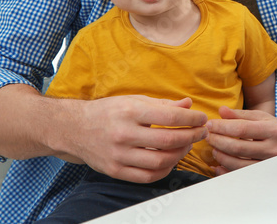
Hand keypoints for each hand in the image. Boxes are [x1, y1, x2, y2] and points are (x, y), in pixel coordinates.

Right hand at [61, 96, 206, 182]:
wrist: (75, 128)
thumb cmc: (108, 112)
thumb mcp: (134, 100)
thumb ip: (163, 104)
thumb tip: (188, 105)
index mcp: (130, 112)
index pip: (170, 118)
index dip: (192, 120)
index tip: (202, 119)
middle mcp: (124, 134)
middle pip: (168, 141)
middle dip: (191, 137)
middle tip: (201, 133)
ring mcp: (119, 155)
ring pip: (160, 161)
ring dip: (181, 154)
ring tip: (187, 145)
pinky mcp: (115, 170)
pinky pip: (147, 176)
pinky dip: (165, 170)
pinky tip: (171, 160)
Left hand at [205, 106, 276, 174]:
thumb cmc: (275, 129)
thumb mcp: (262, 117)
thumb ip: (241, 115)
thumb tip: (221, 110)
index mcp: (272, 130)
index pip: (242, 129)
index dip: (222, 127)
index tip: (209, 124)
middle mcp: (272, 148)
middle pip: (238, 148)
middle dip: (218, 141)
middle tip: (207, 136)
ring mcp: (269, 164)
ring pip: (238, 164)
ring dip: (220, 156)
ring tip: (213, 148)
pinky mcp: (264, 174)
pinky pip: (241, 175)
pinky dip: (226, 171)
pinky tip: (218, 165)